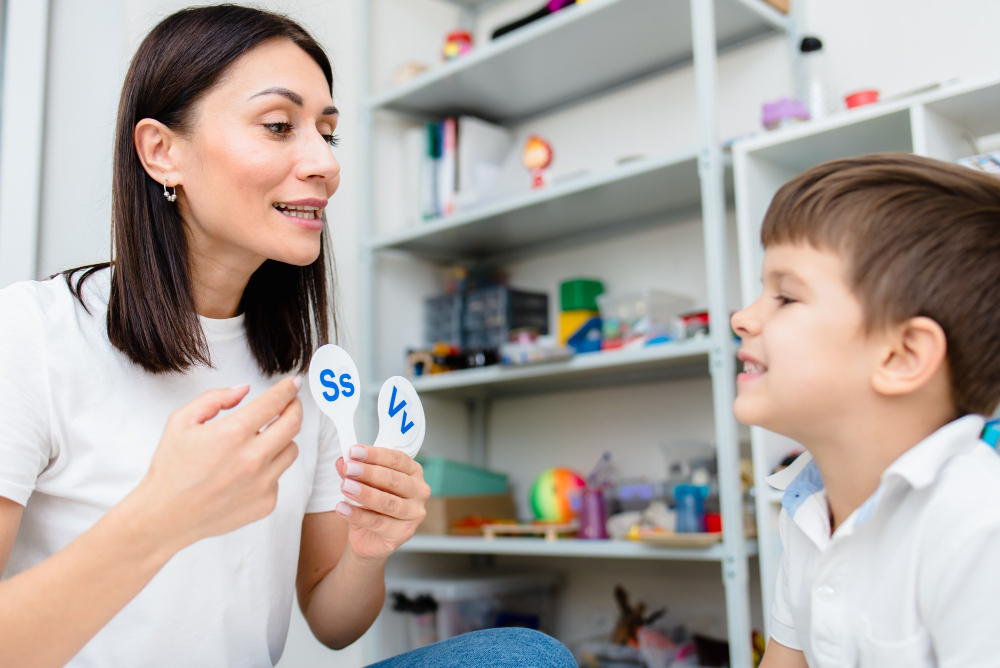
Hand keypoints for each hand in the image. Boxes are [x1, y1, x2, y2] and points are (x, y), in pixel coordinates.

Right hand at [135, 377, 302, 550]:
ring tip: (261, 441)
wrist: (166, 516)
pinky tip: (246, 473)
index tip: (293, 383)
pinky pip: (279, 477)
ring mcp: (262, 483)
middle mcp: (253, 458)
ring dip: (282, 440)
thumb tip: (244, 389)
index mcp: (233, 433)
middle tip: (290, 404)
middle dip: (294, 408)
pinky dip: (269, 469)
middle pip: (293, 424)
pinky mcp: (266, 503)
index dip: (288, 389)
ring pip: (291, 450)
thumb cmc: (171, 469)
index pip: (275, 402)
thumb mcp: (181, 421)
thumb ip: (215, 398)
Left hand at [335, 445, 430, 561]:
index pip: (397, 459)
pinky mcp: (404, 533)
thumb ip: (353, 472)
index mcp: (414, 472)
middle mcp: (419, 491)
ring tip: (345, 486)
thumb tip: (343, 461)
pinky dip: (358, 515)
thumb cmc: (372, 505)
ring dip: (365, 493)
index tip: (354, 451)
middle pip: (394, 479)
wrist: (369, 537)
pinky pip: (378, 523)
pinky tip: (343, 508)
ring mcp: (415, 513)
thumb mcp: (362, 484)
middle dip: (368, 472)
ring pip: (388, 502)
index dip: (375, 454)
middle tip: (348, 468)